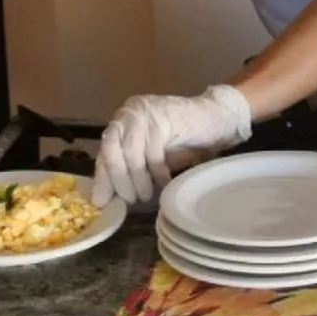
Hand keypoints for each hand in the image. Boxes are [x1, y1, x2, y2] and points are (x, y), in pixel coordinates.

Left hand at [97, 85, 252, 203]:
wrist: (215, 117)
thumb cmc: (183, 139)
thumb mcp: (150, 154)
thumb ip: (130, 167)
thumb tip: (112, 195)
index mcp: (122, 122)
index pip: (104, 152)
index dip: (102, 178)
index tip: (101, 201)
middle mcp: (128, 114)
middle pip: (111, 151)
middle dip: (118, 180)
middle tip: (129, 200)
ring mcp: (144, 114)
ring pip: (131, 154)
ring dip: (138, 179)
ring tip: (145, 195)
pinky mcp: (162, 118)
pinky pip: (153, 153)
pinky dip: (158, 172)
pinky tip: (164, 181)